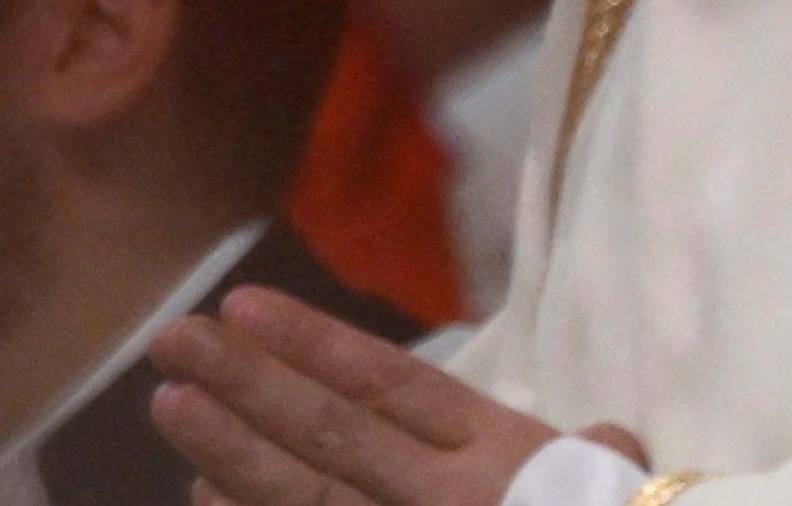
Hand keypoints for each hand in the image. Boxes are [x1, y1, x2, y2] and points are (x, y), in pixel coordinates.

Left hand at [148, 287, 613, 505]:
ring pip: (307, 499)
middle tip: (172, 340)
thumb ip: (593, 462)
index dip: (314, 343)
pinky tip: (203, 497)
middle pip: (329, 434)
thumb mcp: (620, 497)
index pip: (390, 385)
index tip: (245, 304)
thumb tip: (608, 442)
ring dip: (232, 450)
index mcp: (498, 455)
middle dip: (247, 384)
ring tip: (170, 403)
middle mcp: (443, 500)